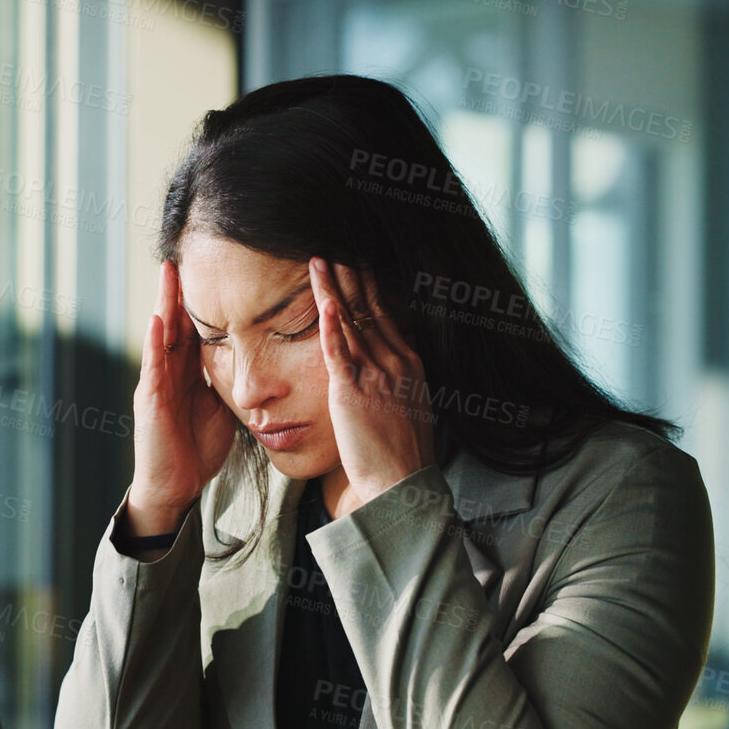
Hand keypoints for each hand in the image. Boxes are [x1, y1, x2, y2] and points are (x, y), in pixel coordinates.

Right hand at [128, 259, 234, 534]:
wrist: (177, 486)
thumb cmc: (197, 449)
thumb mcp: (221, 407)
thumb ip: (229, 381)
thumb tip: (255, 361)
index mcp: (186, 373)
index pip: (193, 327)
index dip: (199, 300)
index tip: (209, 270)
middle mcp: (168, 372)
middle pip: (174, 321)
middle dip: (177, 290)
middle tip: (182, 255)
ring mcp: (156, 383)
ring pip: (160, 334)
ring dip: (163, 303)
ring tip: (167, 273)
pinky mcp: (150, 401)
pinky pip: (153, 365)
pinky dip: (153, 340)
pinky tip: (157, 318)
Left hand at [308, 258, 435, 517]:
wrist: (401, 483)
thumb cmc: (401, 455)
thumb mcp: (408, 408)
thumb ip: (397, 382)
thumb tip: (388, 369)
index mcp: (409, 364)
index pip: (384, 315)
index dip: (368, 287)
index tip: (357, 262)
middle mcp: (395, 362)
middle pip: (368, 309)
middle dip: (351, 276)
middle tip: (336, 246)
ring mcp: (376, 374)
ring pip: (351, 321)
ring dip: (334, 288)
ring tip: (319, 259)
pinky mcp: (352, 391)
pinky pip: (339, 349)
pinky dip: (330, 321)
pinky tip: (323, 298)